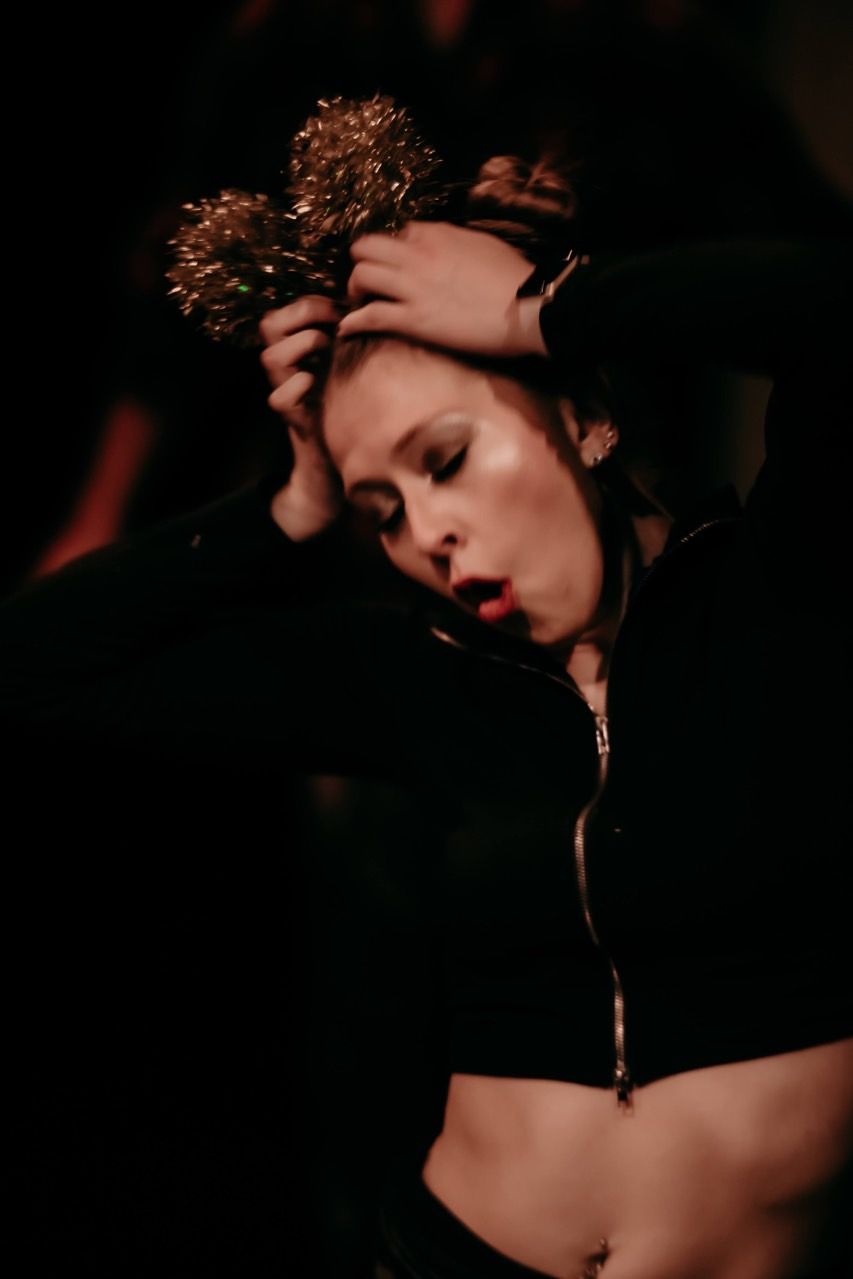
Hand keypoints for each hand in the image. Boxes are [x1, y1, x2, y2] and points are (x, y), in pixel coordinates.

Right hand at [259, 296, 344, 538]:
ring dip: (304, 347)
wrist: (342, 461)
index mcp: (295, 352)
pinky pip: (280, 397)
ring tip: (329, 354)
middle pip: (268, 324)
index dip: (309, 304)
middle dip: (304, 317)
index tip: (340, 311)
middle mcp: (284, 369)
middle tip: (334, 327)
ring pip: (269, 357)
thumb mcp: (350, 365)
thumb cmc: (351, 407)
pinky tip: (322, 386)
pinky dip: (301, 387)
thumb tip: (366, 305)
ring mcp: (285, 392)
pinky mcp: (292, 418)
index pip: (281, 312)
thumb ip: (348, 337)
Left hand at [336, 221, 548, 357]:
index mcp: (437, 234)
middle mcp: (418, 255)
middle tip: (367, 278)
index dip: (396, 249)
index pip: (401, 233)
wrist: (528, 306)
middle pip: (367, 246)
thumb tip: (444, 246)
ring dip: (355, 288)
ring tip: (359, 301)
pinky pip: (370, 316)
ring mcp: (413, 288)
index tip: (399, 265)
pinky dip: (353, 322)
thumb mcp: (483, 243)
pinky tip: (346, 329)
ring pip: (361, 275)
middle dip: (362, 260)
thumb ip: (456, 241)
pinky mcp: (413, 320)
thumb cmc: (515, 276)